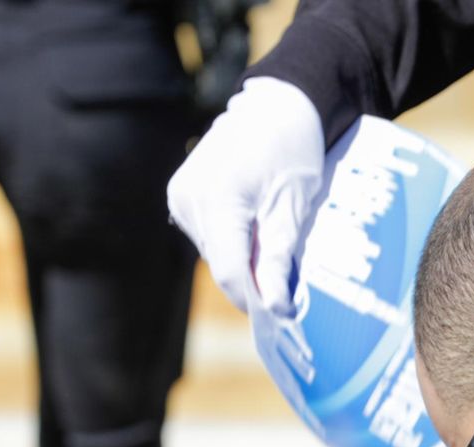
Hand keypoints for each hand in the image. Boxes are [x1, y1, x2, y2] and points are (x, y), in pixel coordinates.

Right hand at [166, 77, 325, 314]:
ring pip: (214, 252)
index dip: (256, 299)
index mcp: (219, 199)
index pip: (231, 271)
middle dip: (252, 278)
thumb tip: (276, 308)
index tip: (282, 313)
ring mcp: (180, 195)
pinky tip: (253, 223)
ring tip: (272, 237)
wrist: (275, 106)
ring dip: (242, 257)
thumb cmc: (292, 150)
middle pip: (221, 263)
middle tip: (287, 276)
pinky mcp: (180, 194)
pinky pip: (208, 234)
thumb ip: (279, 259)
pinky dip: (231, 239)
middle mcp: (190, 198)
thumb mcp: (293, 207)